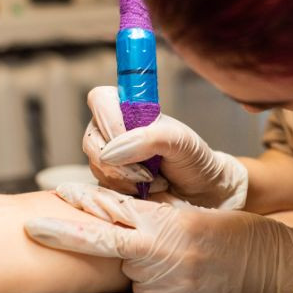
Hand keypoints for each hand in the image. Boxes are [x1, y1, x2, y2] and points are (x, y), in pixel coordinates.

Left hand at [24, 183, 292, 292]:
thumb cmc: (233, 231)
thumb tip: (118, 213)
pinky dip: (149, 278)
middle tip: (35, 227)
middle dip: (73, 237)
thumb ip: (155, 215)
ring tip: (162, 250)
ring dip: (130, 259)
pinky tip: (173, 269)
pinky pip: (146, 289)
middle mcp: (165, 256)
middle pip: (107, 246)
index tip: (56, 198)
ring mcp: (168, 284)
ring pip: (127, 270)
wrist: (267, 265)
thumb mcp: (193, 213)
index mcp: (171, 225)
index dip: (82, 209)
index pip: (114, 217)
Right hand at [83, 86, 247, 209]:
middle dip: (120, 162)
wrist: (200, 189)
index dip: (109, 121)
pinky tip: (146, 191)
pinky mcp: (109, 181)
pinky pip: (102, 187)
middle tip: (148, 172)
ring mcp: (109, 157)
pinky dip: (125, 192)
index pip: (100, 99)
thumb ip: (150, 138)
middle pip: (91, 139)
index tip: (130, 142)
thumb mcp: (180, 140)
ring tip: (153, 179)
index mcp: (129, 109)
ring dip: (126, 179)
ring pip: (96, 167)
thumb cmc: (192, 158)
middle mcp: (113, 130)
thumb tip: (112, 152)